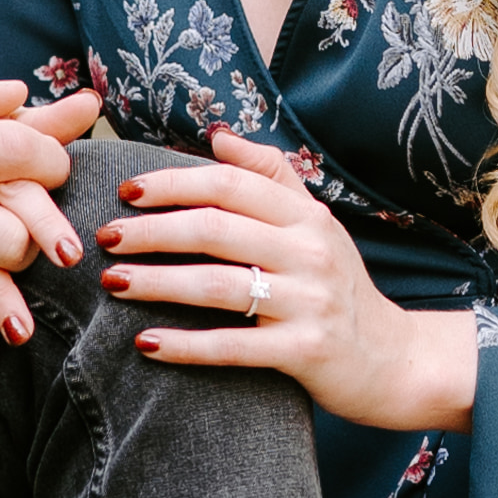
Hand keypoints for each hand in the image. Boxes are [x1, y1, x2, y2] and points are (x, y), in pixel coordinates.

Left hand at [105, 126, 475, 431]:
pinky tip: (145, 344)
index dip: (175, 183)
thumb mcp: (315, 225)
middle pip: (215, 229)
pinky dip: (185, 346)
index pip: (231, 184)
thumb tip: (217, 137)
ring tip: (112, 283)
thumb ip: (270, 177)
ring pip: (217, 286)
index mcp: (306, 216)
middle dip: (152, 231)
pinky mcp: (306, 351)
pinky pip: (233, 346)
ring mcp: (310, 302)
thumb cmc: (338, 287)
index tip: (127, 191)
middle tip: (105, 237)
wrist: (391, 360)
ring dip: (157, 283)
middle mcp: (310, 252)